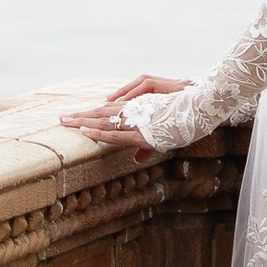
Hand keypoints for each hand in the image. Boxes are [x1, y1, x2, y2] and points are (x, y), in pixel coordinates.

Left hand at [59, 73, 190, 150]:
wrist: (205, 108)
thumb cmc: (187, 117)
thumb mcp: (164, 137)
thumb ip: (146, 146)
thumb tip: (136, 158)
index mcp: (139, 110)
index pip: (109, 113)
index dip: (92, 116)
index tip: (77, 118)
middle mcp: (135, 112)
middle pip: (102, 114)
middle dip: (80, 116)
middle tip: (61, 118)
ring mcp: (138, 120)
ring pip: (104, 120)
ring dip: (82, 121)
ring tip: (64, 121)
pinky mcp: (144, 131)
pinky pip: (117, 133)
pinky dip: (99, 132)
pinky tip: (84, 130)